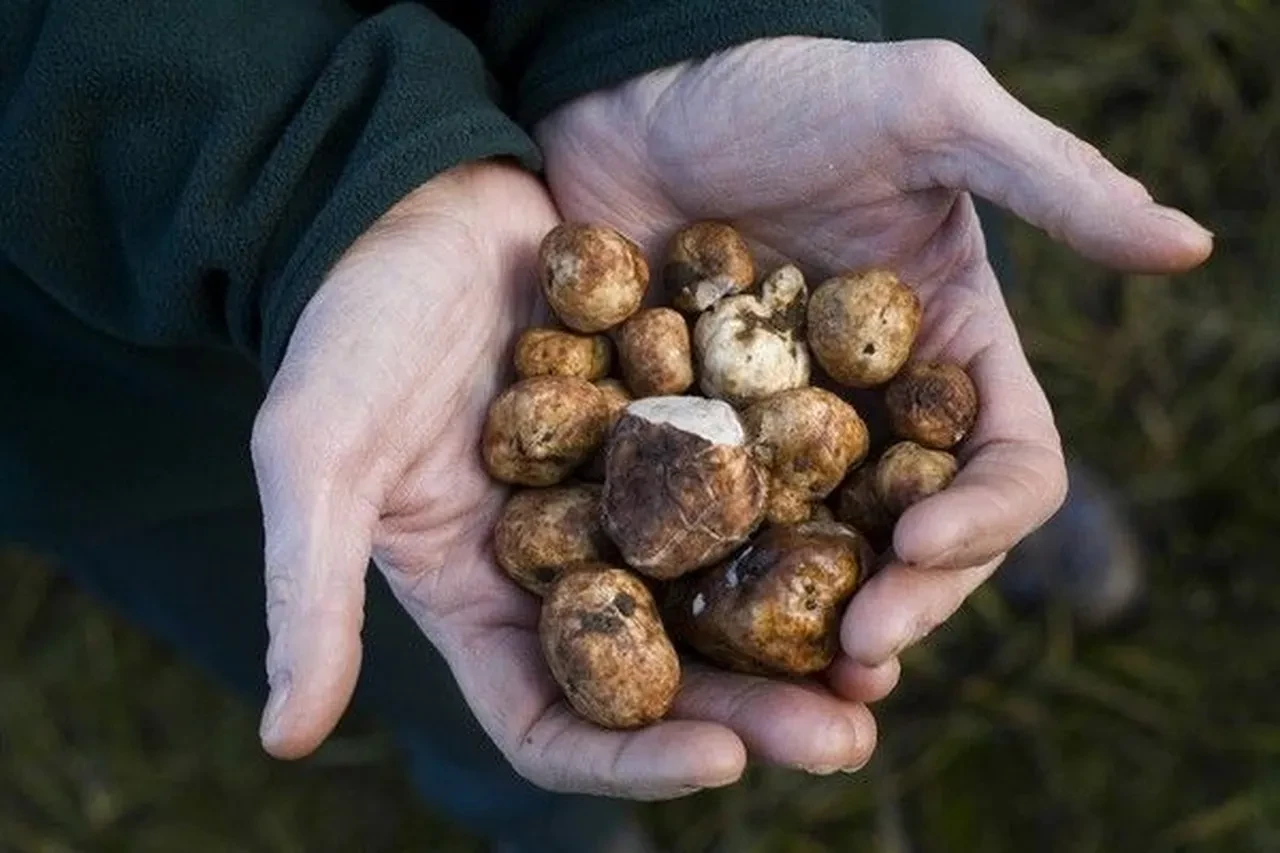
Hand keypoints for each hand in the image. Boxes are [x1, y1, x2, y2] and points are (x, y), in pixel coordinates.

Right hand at [249, 161, 878, 800]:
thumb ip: (308, 587)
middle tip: (850, 733)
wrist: (417, 203)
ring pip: (723, 594)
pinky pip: (750, 487)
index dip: (632, 760)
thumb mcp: (315, 454)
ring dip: (799, 633)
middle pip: (666, 676)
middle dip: (752, 713)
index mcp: (481, 601)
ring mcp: (628, 500)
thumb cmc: (350, 327)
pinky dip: (804, 514)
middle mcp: (565, 568)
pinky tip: (880, 525)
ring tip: (883, 657)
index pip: (555, 722)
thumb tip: (284, 740)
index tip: (722, 762)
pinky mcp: (676, 430)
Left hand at [536, 38, 1211, 686]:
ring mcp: (784, 433)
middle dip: (909, 599)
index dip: (987, 518)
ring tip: (799, 682)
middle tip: (859, 651)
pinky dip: (724, 584)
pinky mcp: (697, 440)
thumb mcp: (928, 111)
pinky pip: (722, 529)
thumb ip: (1051, 180)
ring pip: (827, 557)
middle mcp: (876, 408)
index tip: (924, 544)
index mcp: (949, 348)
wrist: (637, 95)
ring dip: (823, 626)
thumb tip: (1192, 244)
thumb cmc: (782, 91)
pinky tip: (701, 627)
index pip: (1006, 462)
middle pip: (921, 537)